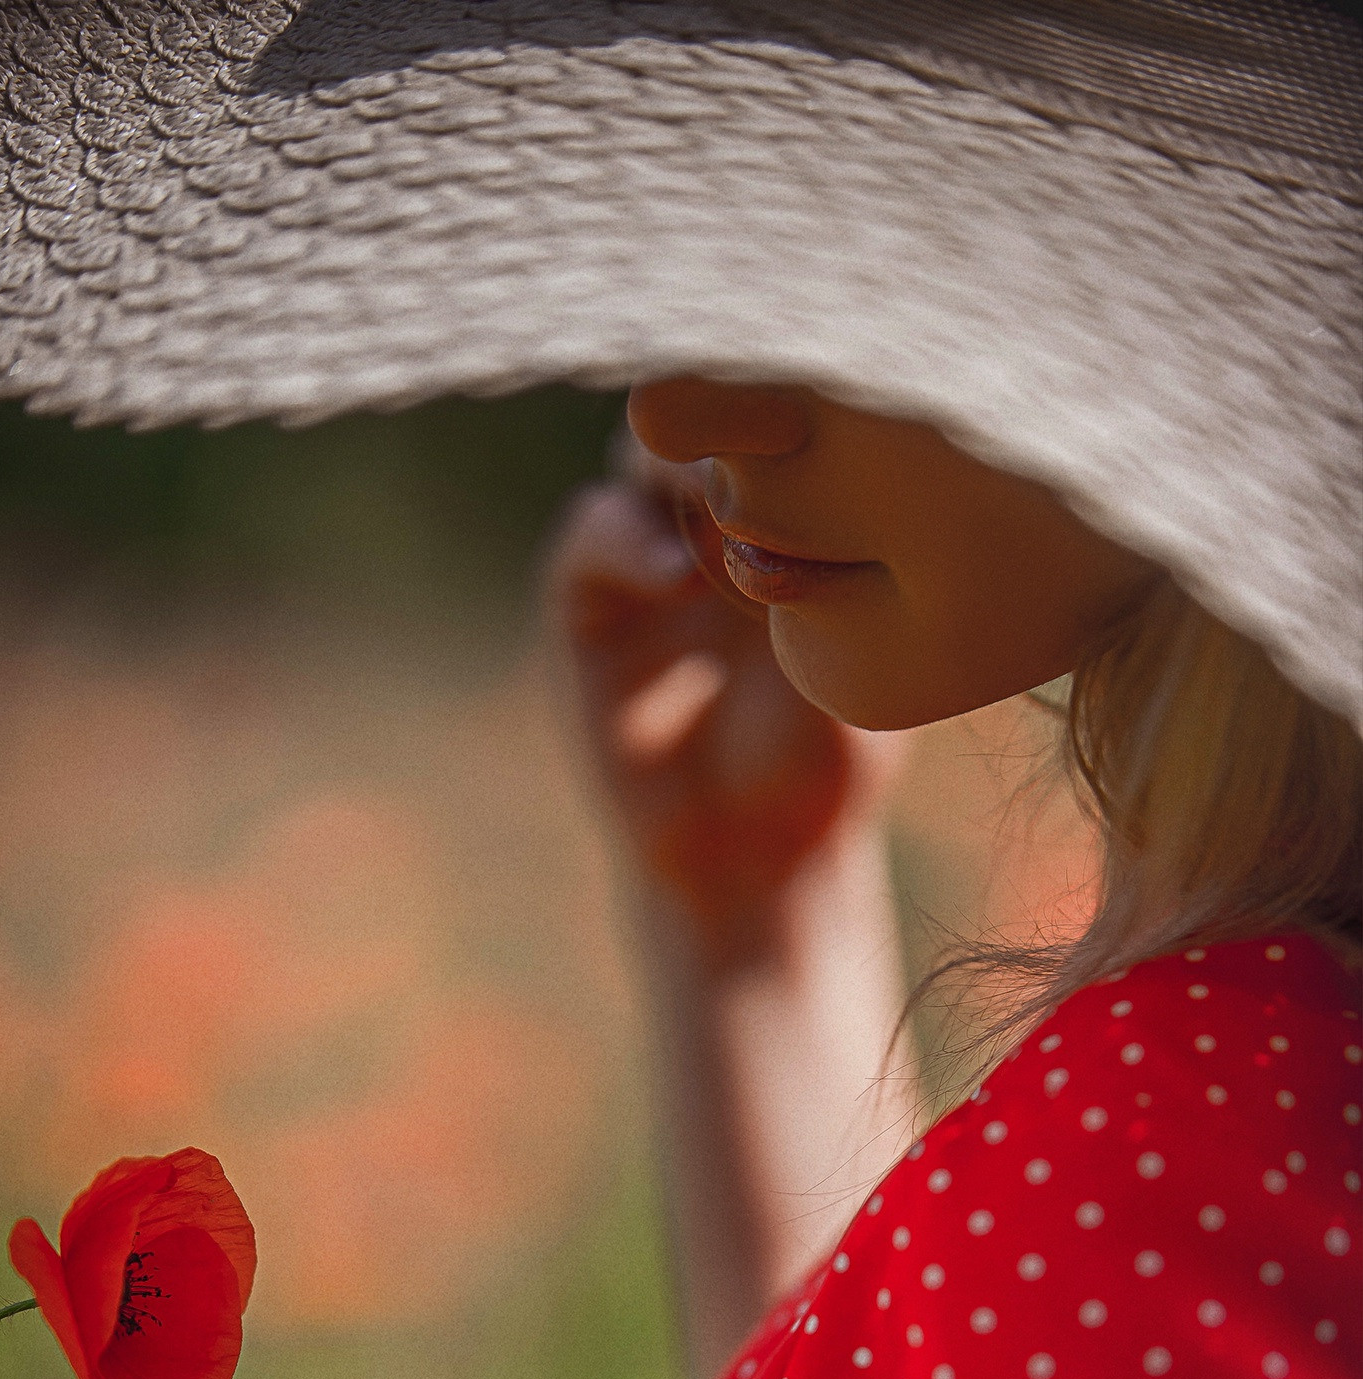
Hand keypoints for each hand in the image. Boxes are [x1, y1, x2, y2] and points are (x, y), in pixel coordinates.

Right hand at [552, 446, 898, 964]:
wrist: (758, 859)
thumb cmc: (832, 754)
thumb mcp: (875, 647)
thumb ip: (871, 559)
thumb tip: (926, 457)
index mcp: (786, 500)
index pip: (781, 400)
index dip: (808, 383)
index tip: (850, 395)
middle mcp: (708, 509)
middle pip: (709, 402)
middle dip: (743, 406)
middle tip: (788, 428)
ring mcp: (645, 549)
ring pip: (642, 450)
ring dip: (685, 463)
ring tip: (734, 500)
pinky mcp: (586, 604)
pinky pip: (591, 538)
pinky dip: (628, 542)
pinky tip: (678, 576)